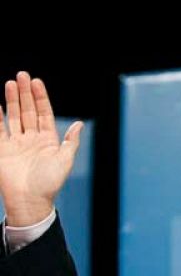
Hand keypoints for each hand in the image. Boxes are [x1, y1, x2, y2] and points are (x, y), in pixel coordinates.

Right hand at [0, 71, 82, 225]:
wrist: (29, 200)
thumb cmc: (49, 183)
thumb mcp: (65, 161)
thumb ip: (71, 142)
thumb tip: (79, 124)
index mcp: (49, 141)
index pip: (44, 114)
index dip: (41, 98)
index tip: (36, 82)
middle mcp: (32, 140)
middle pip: (28, 111)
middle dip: (25, 93)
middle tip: (21, 75)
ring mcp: (16, 144)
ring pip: (14, 116)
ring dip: (12, 100)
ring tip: (10, 83)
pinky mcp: (3, 150)